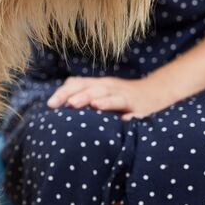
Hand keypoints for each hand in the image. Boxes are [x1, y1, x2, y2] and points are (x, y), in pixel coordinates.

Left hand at [46, 75, 182, 120]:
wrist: (154, 91)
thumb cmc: (121, 95)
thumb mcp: (100, 92)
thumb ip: (83, 94)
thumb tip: (62, 102)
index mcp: (97, 84)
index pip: (77, 84)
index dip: (63, 93)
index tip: (49, 105)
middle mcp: (109, 87)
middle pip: (91, 88)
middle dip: (76, 96)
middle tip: (62, 104)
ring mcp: (124, 95)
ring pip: (111, 96)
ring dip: (101, 101)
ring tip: (89, 105)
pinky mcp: (139, 106)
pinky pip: (134, 110)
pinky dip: (130, 115)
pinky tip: (124, 119)